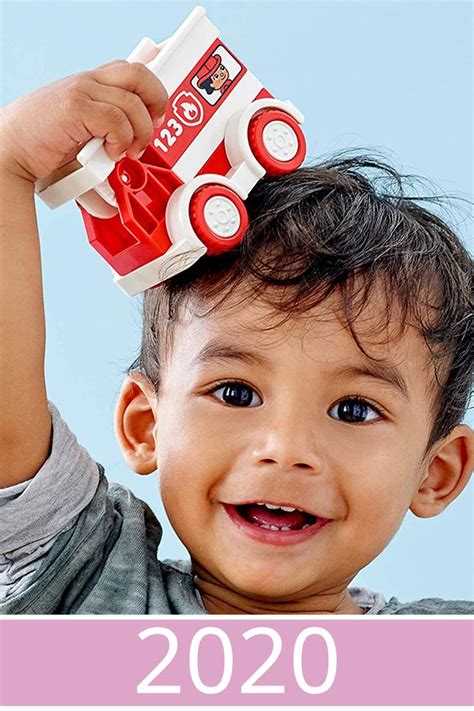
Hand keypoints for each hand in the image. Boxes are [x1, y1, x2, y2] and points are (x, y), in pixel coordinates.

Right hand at [0, 59, 166, 181]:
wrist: (9, 151)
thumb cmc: (40, 151)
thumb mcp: (80, 153)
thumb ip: (100, 169)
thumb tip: (110, 206)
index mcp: (92, 86)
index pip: (133, 73)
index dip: (153, 92)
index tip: (157, 118)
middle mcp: (88, 83)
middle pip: (141, 75)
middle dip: (156, 104)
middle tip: (148, 133)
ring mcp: (81, 91)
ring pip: (133, 102)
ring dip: (140, 132)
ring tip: (127, 152)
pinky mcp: (75, 106)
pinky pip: (116, 118)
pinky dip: (121, 139)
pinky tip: (112, 152)